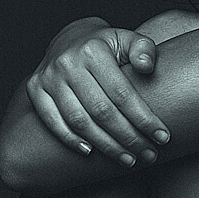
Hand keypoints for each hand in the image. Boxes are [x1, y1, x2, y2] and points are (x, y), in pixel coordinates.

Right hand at [26, 17, 169, 165]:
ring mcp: (48, 77)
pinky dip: (71, 140)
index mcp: (93, 50)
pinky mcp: (35, 89)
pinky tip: (91, 153)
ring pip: (79, 121)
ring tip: (128, 159)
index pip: (122, 93)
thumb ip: (144, 49)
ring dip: (105, 145)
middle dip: (129, 137)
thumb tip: (146, 66)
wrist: (69, 38)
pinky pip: (52, 122)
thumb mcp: (128, 39)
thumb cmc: (106, 45)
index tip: (163, 137)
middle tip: (148, 154)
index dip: (144, 119)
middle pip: (102, 111)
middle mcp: (67, 63)